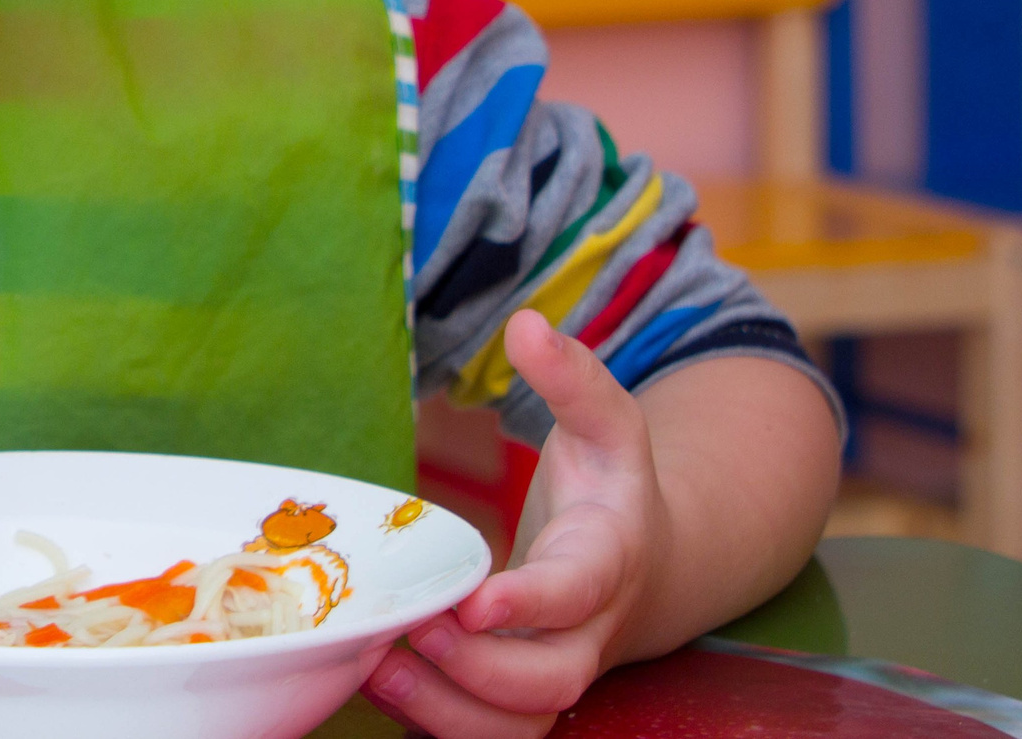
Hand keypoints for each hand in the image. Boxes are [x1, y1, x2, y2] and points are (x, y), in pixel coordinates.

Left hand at [362, 311, 666, 737]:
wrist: (646, 565)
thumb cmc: (612, 490)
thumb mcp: (608, 425)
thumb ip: (573, 378)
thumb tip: (530, 324)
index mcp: (608, 559)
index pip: (579, 593)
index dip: (531, 603)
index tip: (474, 600)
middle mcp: (589, 632)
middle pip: (551, 681)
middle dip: (478, 670)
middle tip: (408, 632)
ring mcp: (557, 670)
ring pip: (519, 725)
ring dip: (447, 712)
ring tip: (375, 669)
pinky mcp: (522, 697)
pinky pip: (490, 734)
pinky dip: (437, 723)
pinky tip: (377, 682)